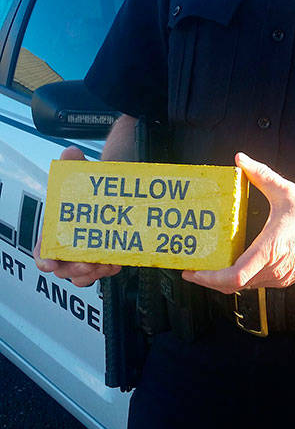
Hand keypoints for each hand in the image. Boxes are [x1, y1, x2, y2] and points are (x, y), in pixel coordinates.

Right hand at [35, 146, 121, 287]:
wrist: (111, 192)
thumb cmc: (89, 186)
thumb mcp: (81, 173)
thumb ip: (73, 163)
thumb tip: (71, 153)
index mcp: (55, 230)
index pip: (42, 251)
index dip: (44, 259)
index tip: (50, 264)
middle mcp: (67, 246)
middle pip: (63, 269)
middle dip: (73, 270)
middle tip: (88, 264)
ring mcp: (84, 255)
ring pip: (82, 276)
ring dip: (93, 274)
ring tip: (106, 264)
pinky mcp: (101, 258)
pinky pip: (101, 273)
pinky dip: (108, 271)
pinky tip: (117, 261)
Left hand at [183, 152, 294, 292]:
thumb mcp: (286, 192)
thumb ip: (261, 175)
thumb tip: (241, 159)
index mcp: (270, 251)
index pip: (234, 276)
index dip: (209, 277)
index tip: (192, 271)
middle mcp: (273, 270)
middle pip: (232, 286)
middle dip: (209, 280)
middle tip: (191, 269)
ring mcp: (280, 278)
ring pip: (244, 287)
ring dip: (224, 281)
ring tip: (208, 267)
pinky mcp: (286, 279)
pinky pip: (256, 283)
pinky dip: (240, 278)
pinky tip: (234, 265)